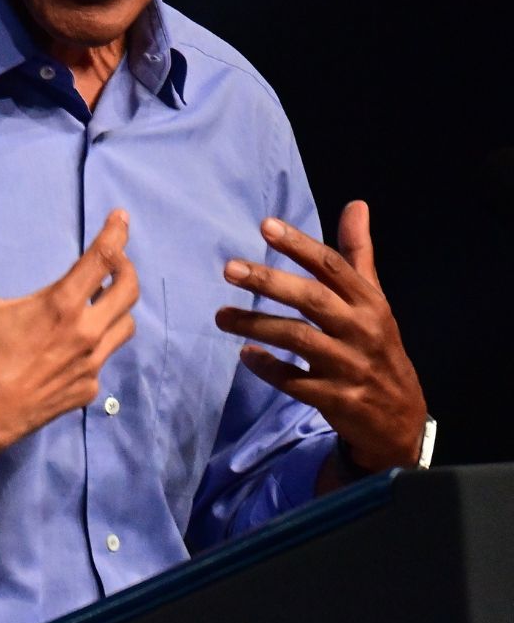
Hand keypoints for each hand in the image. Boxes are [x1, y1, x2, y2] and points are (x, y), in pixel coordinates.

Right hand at [0, 207, 138, 463]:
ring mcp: (90, 365)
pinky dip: (98, 344)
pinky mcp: (86, 390)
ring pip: (125, 326)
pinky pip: (104, 359)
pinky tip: (76, 345)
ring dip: (118, 307)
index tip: (121, 216)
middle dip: (126, 266)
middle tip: (115, 257)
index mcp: (60, 305)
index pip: (104, 258)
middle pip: (129, 290)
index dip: (115, 232)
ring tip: (101, 300)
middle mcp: (85, 333)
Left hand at [217, 202, 426, 472]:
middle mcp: (361, 330)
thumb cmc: (378, 347)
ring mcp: (349, 366)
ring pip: (298, 340)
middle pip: (313, 300)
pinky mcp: (337, 400)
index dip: (299, 245)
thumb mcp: (374, 300)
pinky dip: (268, 368)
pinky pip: (295, 382)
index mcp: (369, 303)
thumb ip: (357, 254)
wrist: (401, 418)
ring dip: (256, 325)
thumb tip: (355, 204)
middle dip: (270, 282)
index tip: (265, 225)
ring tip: (221, 316)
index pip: (332, 266)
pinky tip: (245, 355)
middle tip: (228, 269)